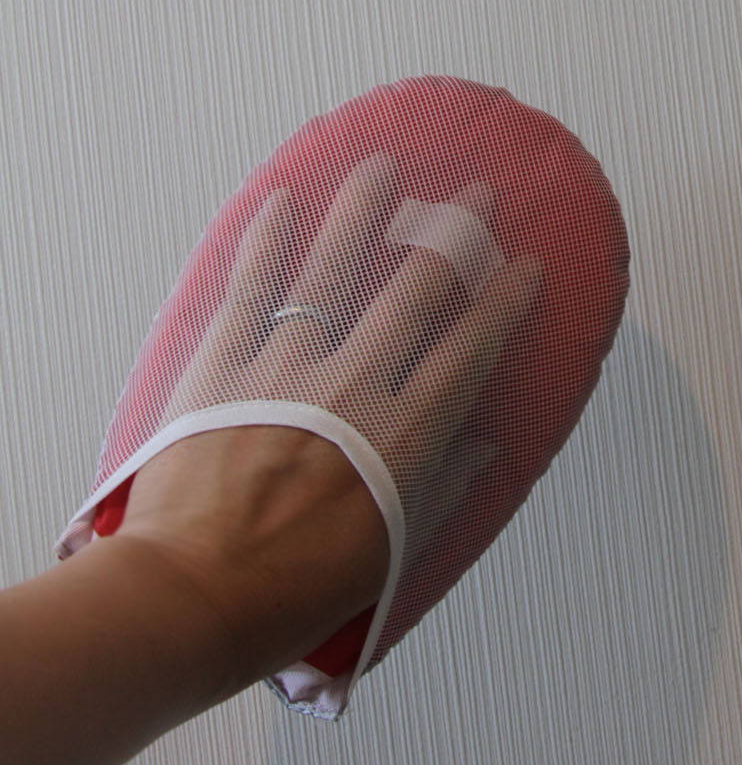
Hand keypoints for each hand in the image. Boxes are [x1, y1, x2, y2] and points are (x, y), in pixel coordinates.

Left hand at [105, 155, 540, 699]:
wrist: (192, 597)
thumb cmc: (290, 592)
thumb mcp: (390, 553)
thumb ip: (442, 489)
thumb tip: (483, 447)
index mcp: (401, 437)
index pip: (471, 350)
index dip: (504, 302)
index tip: (525, 266)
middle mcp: (352, 388)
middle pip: (415, 291)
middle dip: (454, 233)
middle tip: (476, 193)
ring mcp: (284, 368)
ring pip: (333, 270)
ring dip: (362, 212)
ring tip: (381, 168)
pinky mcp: (222, 367)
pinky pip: (249, 289)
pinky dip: (264, 240)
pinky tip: (279, 202)